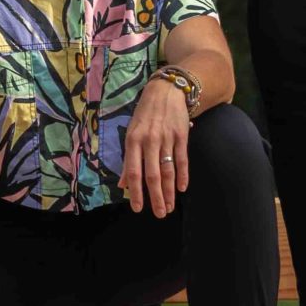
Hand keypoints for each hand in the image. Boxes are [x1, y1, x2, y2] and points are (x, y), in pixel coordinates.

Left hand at [118, 77, 191, 217]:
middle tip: (159, 214)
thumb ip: (128, 160)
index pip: (134, 172)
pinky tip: (182, 188)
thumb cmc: (144, 115)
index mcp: (133, 141)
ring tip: (169, 207)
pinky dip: (183, 175)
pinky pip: (182, 159)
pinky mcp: (181, 136)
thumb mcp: (131, 133)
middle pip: (153, 175)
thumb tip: (122, 184)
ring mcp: (167, 138)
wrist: (165, 91)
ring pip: (168, 170)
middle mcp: (149, 140)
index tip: (137, 208)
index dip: (136, 192)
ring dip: (170, 191)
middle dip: (156, 197)